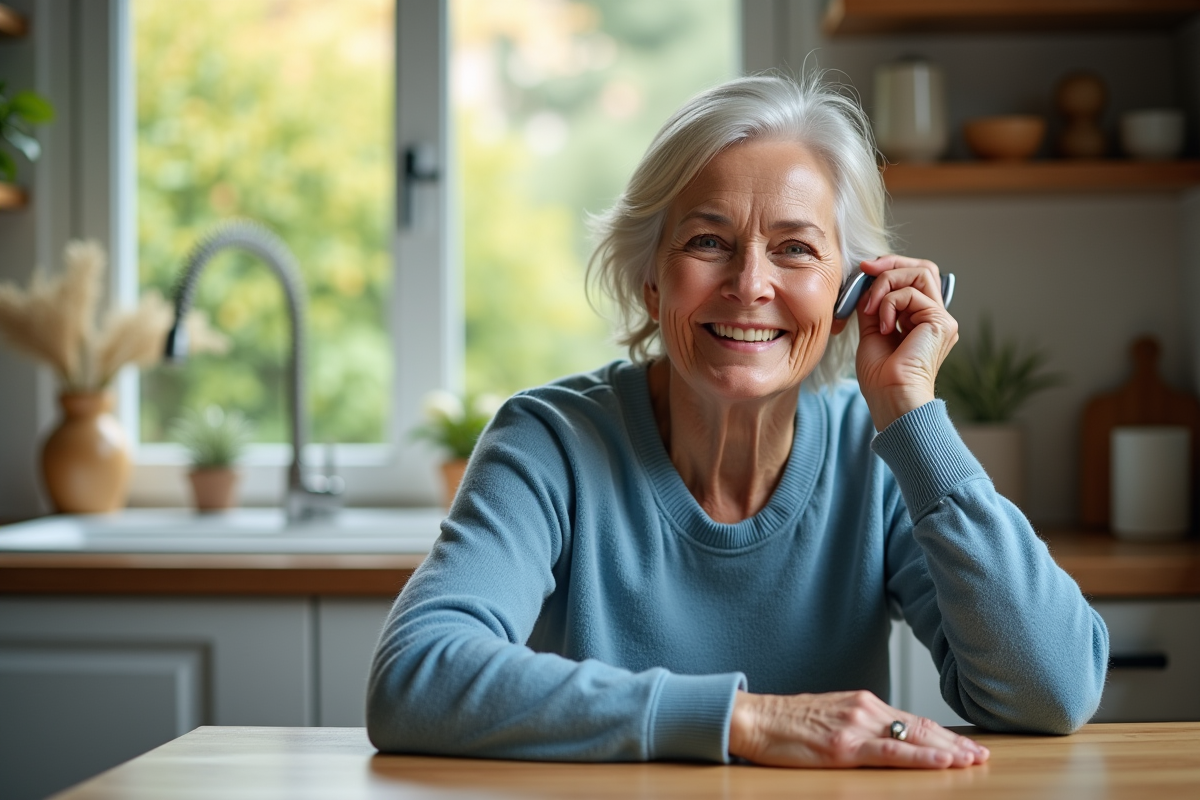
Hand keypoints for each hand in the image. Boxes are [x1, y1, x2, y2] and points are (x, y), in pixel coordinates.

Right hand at [728, 690, 988, 768]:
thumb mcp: (828, 718)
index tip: (967, 745)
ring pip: (913, 738)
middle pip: (920, 727)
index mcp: (862, 704)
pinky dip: (922, 756)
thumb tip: (881, 739)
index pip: (912, 720)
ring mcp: (856, 726)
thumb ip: (857, 726)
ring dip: (948, 750)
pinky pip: (892, 752)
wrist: (754, 718)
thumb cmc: (785, 723)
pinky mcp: (844, 746)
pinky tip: (943, 761)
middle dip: (954, 743)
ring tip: (973, 760)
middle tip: (982, 755)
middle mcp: (865, 710)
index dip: (943, 734)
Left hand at [852, 255, 957, 430]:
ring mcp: (942, 319)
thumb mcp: (871, 331)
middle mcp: (936, 317)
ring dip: (886, 283)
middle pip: (923, 268)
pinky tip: (884, 327)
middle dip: (892, 264)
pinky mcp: (940, 322)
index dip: (891, 267)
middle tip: (866, 269)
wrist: (891, 399)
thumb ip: (874, 306)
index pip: (915, 278)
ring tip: (871, 308)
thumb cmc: (881, 377)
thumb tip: (866, 283)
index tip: (864, 270)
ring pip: (920, 273)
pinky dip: (888, 304)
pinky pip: (910, 294)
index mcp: (922, 320)